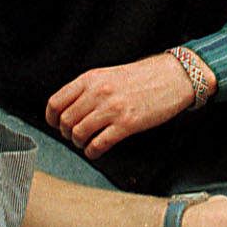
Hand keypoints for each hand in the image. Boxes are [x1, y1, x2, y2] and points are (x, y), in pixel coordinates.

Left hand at [46, 53, 196, 159]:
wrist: (174, 76)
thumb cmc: (145, 76)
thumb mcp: (110, 74)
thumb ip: (89, 88)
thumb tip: (71, 109)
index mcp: (91, 78)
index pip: (56, 102)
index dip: (51, 119)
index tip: (56, 125)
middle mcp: (98, 92)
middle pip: (65, 121)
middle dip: (66, 133)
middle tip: (74, 136)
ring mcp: (112, 109)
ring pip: (78, 134)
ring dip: (79, 143)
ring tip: (87, 143)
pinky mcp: (127, 124)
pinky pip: (99, 144)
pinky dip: (93, 152)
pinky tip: (97, 150)